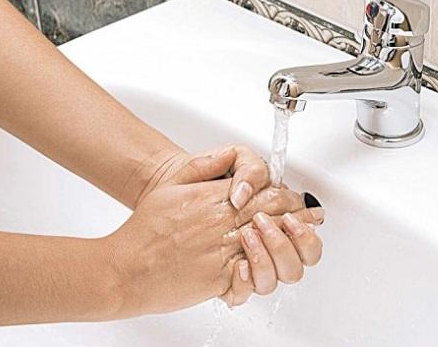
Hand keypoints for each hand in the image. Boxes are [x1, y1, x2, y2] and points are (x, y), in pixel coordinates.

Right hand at [103, 150, 322, 316]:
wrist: (125, 267)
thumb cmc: (145, 227)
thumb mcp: (172, 185)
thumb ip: (203, 166)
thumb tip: (227, 157)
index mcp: (214, 199)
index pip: (263, 192)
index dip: (286, 196)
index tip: (297, 200)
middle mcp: (222, 224)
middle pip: (274, 215)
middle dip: (298, 216)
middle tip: (311, 219)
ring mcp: (222, 252)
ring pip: (271, 244)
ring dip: (288, 242)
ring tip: (297, 241)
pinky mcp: (219, 279)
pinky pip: (252, 275)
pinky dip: (265, 271)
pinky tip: (271, 267)